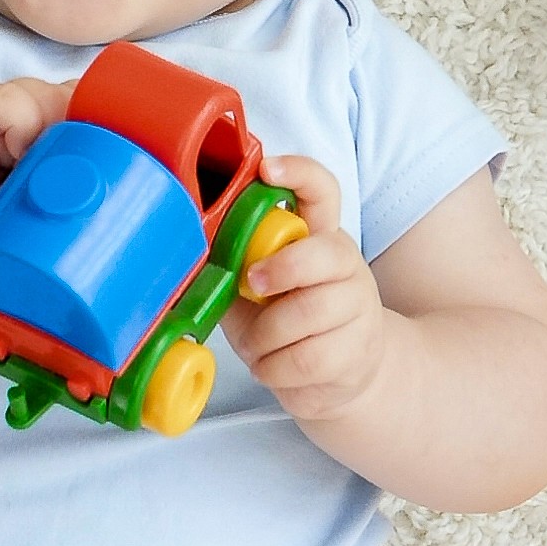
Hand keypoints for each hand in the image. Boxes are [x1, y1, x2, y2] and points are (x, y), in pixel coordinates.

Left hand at [222, 158, 396, 425]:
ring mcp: (358, 309)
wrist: (340, 376)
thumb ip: (234, 266)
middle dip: (281, 271)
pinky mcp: (357, 352)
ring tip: (258, 346)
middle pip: (325, 254)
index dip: (297, 172)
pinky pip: (307, 360)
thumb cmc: (284, 324)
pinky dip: (275, 369)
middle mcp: (346, 266)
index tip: (267, 169)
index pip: (322, 190)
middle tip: (254, 286)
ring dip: (266, 338)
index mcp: (319, 237)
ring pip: (309, 316)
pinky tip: (272, 366)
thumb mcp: (255, 290)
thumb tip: (187, 250)